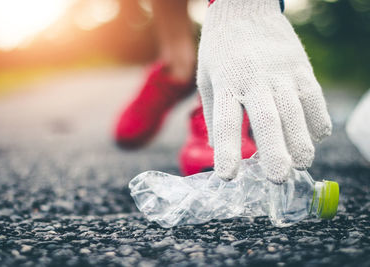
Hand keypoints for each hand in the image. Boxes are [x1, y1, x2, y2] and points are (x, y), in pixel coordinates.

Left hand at [197, 0, 331, 183]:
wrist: (244, 9)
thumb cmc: (220, 50)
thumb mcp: (206, 78)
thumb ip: (213, 112)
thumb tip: (216, 147)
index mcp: (225, 82)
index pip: (225, 121)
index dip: (227, 150)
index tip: (228, 175)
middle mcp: (253, 78)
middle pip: (267, 119)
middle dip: (275, 151)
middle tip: (278, 178)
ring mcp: (280, 71)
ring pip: (295, 110)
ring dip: (301, 141)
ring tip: (302, 163)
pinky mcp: (300, 65)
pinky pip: (313, 96)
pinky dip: (317, 119)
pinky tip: (316, 136)